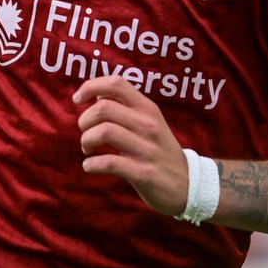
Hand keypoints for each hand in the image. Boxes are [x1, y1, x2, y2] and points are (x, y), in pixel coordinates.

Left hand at [73, 75, 188, 215]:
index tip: (77, 100)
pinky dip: (91, 164)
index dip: (90, 86)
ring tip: (88, 149)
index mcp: (147, 108)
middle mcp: (148, 124)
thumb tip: (96, 93)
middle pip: (104, 108)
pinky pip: (109, 163)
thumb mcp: (149, 122)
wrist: (190, 184)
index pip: (116, 83)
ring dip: (86, 140)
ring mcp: (147, 149)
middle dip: (84, 120)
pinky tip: (90, 166)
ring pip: (104, 132)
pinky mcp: (143, 173)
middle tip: (85, 132)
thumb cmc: (161, 151)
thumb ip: (125, 107)